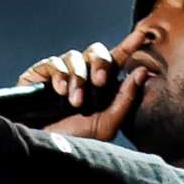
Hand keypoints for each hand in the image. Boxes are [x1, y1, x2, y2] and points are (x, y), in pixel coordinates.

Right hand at [18, 41, 146, 140]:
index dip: (129, 45)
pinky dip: (60, 75)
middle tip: (100, 82)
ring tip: (74, 102)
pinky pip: (54, 63)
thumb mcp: (105, 125)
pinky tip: (60, 92)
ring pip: (75, 57)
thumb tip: (142, 71)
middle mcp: (82, 74)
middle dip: (101, 63)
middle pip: (96, 51)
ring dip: (79, 78)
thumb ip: (125, 100)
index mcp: (100, 85)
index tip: (141, 35)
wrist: (42, 148)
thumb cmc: (74, 140)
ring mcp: (61, 72)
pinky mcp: (40, 73)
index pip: (116, 59)